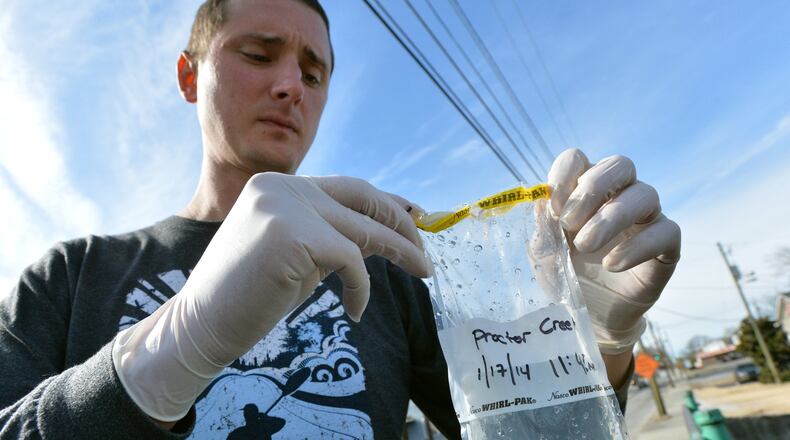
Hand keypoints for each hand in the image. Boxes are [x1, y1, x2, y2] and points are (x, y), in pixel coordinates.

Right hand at [113, 173, 428, 421]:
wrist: (201, 324)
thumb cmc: (248, 295)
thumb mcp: (296, 254)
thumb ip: (330, 234)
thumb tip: (383, 233)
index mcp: (279, 186)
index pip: (347, 188)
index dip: (385, 202)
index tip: (416, 215)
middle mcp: (282, 187)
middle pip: (361, 196)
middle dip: (400, 220)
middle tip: (425, 248)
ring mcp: (286, 207)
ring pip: (362, 229)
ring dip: (400, 251)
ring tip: (422, 270)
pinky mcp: (294, 235)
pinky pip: (351, 260)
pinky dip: (362, 287)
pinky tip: (355, 310)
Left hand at [547, 149, 680, 353]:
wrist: (591, 316)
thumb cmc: (568, 275)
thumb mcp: (546, 254)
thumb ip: (543, 228)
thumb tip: (541, 203)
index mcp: (585, 190)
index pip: (579, 159)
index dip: (565, 175)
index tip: (553, 208)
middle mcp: (619, 196)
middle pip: (620, 165)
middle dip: (593, 188)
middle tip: (569, 223)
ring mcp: (646, 218)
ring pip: (644, 194)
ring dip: (611, 217)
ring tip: (586, 246)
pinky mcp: (667, 246)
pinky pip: (666, 231)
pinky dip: (638, 246)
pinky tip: (613, 264)